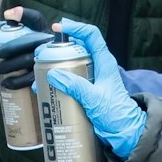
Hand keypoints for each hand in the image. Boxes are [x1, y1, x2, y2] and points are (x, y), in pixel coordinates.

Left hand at [0, 8, 49, 89]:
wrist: (58, 54)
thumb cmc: (41, 39)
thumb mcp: (35, 24)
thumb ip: (22, 16)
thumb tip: (8, 14)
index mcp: (44, 37)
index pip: (28, 41)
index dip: (12, 46)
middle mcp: (48, 51)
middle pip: (27, 59)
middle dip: (9, 65)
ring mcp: (49, 66)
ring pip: (31, 74)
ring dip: (15, 79)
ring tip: (3, 81)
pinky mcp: (49, 78)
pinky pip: (37, 85)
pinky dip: (24, 87)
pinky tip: (14, 88)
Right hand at [46, 19, 145, 158]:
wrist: (123, 133)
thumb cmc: (116, 114)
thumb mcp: (94, 99)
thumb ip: (76, 86)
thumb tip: (53, 73)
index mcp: (104, 62)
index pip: (92, 35)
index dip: (76, 28)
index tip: (58, 28)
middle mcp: (97, 67)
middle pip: (76, 49)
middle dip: (57, 49)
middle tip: (41, 54)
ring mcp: (90, 79)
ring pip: (70, 65)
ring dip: (53, 67)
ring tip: (38, 74)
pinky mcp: (84, 91)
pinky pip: (68, 81)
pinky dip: (55, 82)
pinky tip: (43, 89)